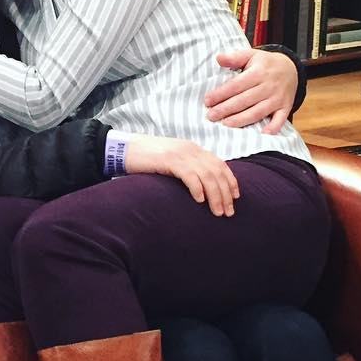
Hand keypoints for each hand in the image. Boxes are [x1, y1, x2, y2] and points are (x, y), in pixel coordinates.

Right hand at [123, 134, 238, 215]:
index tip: (235, 197)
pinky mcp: (169, 160)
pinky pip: (189, 175)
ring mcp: (180, 154)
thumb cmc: (147, 159)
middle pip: (217, 172)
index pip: (220, 164)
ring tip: (218, 212)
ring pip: (207, 175)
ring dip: (216, 195)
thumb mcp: (172, 161)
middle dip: (226, 193)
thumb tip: (201, 187)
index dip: (230, 181)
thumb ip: (187, 168)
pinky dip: (197, 188)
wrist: (125, 148)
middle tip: (228, 212)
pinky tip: (199, 200)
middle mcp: (190, 149)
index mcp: (193, 149)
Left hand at [205, 48, 296, 132]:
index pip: (236, 85)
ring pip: (258, 112)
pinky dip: (272, 128)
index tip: (207, 101)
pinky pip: (280, 120)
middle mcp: (268, 86)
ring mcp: (277, 98)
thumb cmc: (265, 64)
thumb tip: (218, 58)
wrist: (291, 69)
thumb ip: (234, 57)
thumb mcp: (251, 55)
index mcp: (258, 72)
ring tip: (225, 124)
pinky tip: (261, 134)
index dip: (221, 94)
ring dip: (241, 120)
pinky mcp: (285, 107)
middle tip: (211, 116)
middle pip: (244, 100)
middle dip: (226, 109)